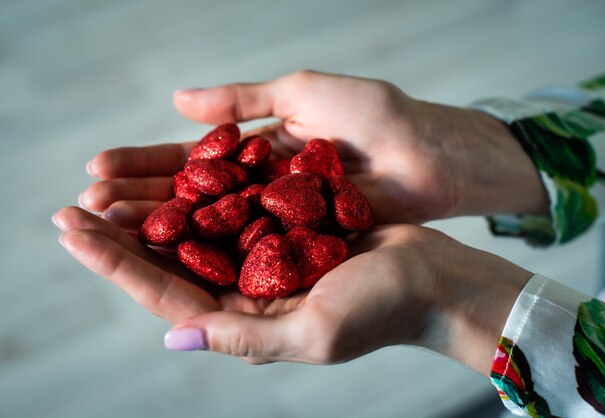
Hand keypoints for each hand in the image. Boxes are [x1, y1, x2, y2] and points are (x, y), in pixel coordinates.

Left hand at [53, 206, 530, 374]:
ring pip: (193, 234)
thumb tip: (175, 337)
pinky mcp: (282, 230)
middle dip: (120, 239)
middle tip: (72, 209)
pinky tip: (171, 172)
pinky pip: (231, 210)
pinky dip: (199, 192)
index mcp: (247, 322)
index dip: (119, 268)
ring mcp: (263, 260)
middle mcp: (247, 292)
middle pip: (170, 264)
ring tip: (108, 188)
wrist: (431, 277)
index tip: (76, 236)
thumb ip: (246, 337)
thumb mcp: (315, 333)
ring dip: (150, 211)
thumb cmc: (382, 310)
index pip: (168, 296)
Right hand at [80, 71, 547, 230]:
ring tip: (109, 232)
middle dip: (138, 201)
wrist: (432, 157)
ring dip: (159, 231)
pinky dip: (208, 255)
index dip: (144, 164)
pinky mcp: (297, 247)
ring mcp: (275, 221)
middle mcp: (259, 188)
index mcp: (257, 149)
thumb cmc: (376, 117)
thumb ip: (240, 100)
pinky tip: (169, 259)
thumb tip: (174, 100)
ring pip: (209, 228)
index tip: (98, 168)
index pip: (188, 160)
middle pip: (189, 199)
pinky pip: (245, 252)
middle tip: (86, 207)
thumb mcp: (302, 92)